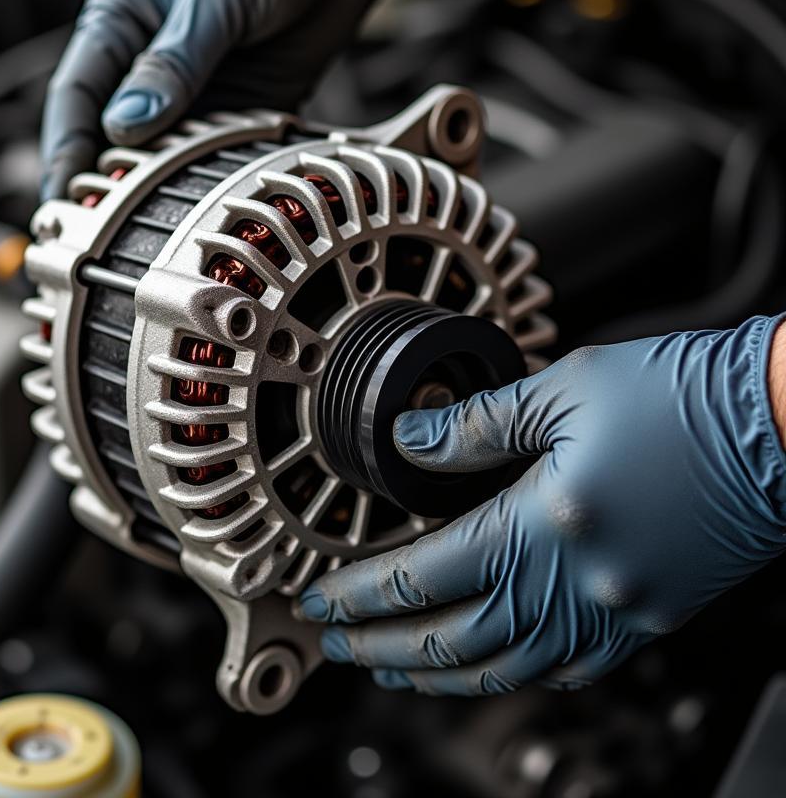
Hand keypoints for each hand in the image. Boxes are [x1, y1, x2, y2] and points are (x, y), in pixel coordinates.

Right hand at [39, 0, 392, 198]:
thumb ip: (174, 63)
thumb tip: (125, 129)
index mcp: (122, 16)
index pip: (78, 93)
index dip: (67, 149)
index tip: (65, 197)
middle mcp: (148, 56)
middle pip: (113, 133)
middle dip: (108, 181)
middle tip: (103, 231)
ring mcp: (195, 86)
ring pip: (164, 152)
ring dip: (161, 187)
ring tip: (154, 227)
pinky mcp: (239, 106)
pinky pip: (215, 153)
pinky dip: (211, 178)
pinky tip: (208, 202)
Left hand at [299, 317, 785, 695]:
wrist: (779, 424)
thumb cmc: (683, 396)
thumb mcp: (564, 386)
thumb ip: (475, 421)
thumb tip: (409, 437)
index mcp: (545, 521)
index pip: (422, 574)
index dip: (360, 591)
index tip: (320, 596)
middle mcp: (578, 582)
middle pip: (453, 639)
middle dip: (380, 646)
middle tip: (335, 643)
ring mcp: (617, 610)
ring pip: (506, 668)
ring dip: (437, 674)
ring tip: (392, 668)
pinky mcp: (649, 617)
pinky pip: (569, 669)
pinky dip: (515, 672)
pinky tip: (491, 665)